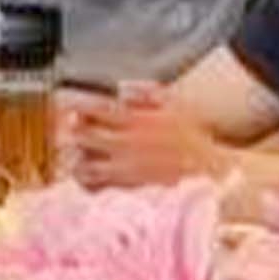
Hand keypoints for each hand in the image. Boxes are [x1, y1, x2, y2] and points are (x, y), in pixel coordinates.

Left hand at [69, 84, 208, 190]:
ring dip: (76, 159)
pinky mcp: (128, 191)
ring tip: (75, 154)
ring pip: (85, 165)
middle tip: (68, 130)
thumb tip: (121, 88)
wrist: (210, 173)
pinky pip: (97, 188)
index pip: (98, 109)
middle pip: (85, 137)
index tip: (68, 104)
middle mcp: (128, 145)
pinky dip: (87, 182)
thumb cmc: (193, 138)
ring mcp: (126, 170)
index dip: (79, 106)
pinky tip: (88, 176)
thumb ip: (147, 92)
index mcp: (137, 121)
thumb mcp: (176, 104)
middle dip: (72, 132)